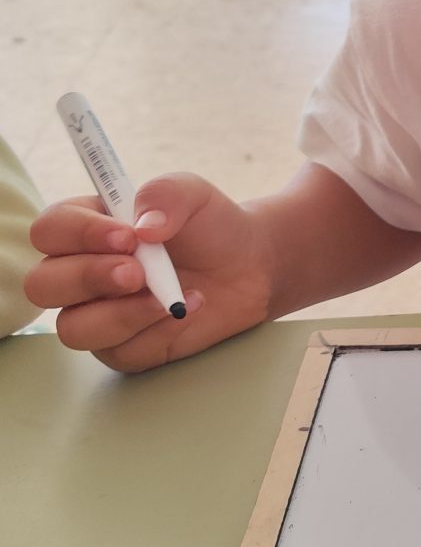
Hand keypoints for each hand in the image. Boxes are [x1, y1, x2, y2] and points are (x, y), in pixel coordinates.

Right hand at [25, 173, 274, 371]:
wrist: (251, 265)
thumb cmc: (209, 226)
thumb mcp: (193, 195)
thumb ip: (165, 194)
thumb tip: (143, 224)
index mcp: (86, 228)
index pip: (50, 231)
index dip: (78, 234)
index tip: (126, 236)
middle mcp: (81, 273)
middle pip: (42, 286)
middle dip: (88, 279)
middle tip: (137, 273)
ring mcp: (98, 314)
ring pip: (73, 329)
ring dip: (122, 315)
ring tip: (170, 298)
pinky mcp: (124, 348)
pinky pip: (121, 352)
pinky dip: (158, 332)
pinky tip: (187, 310)